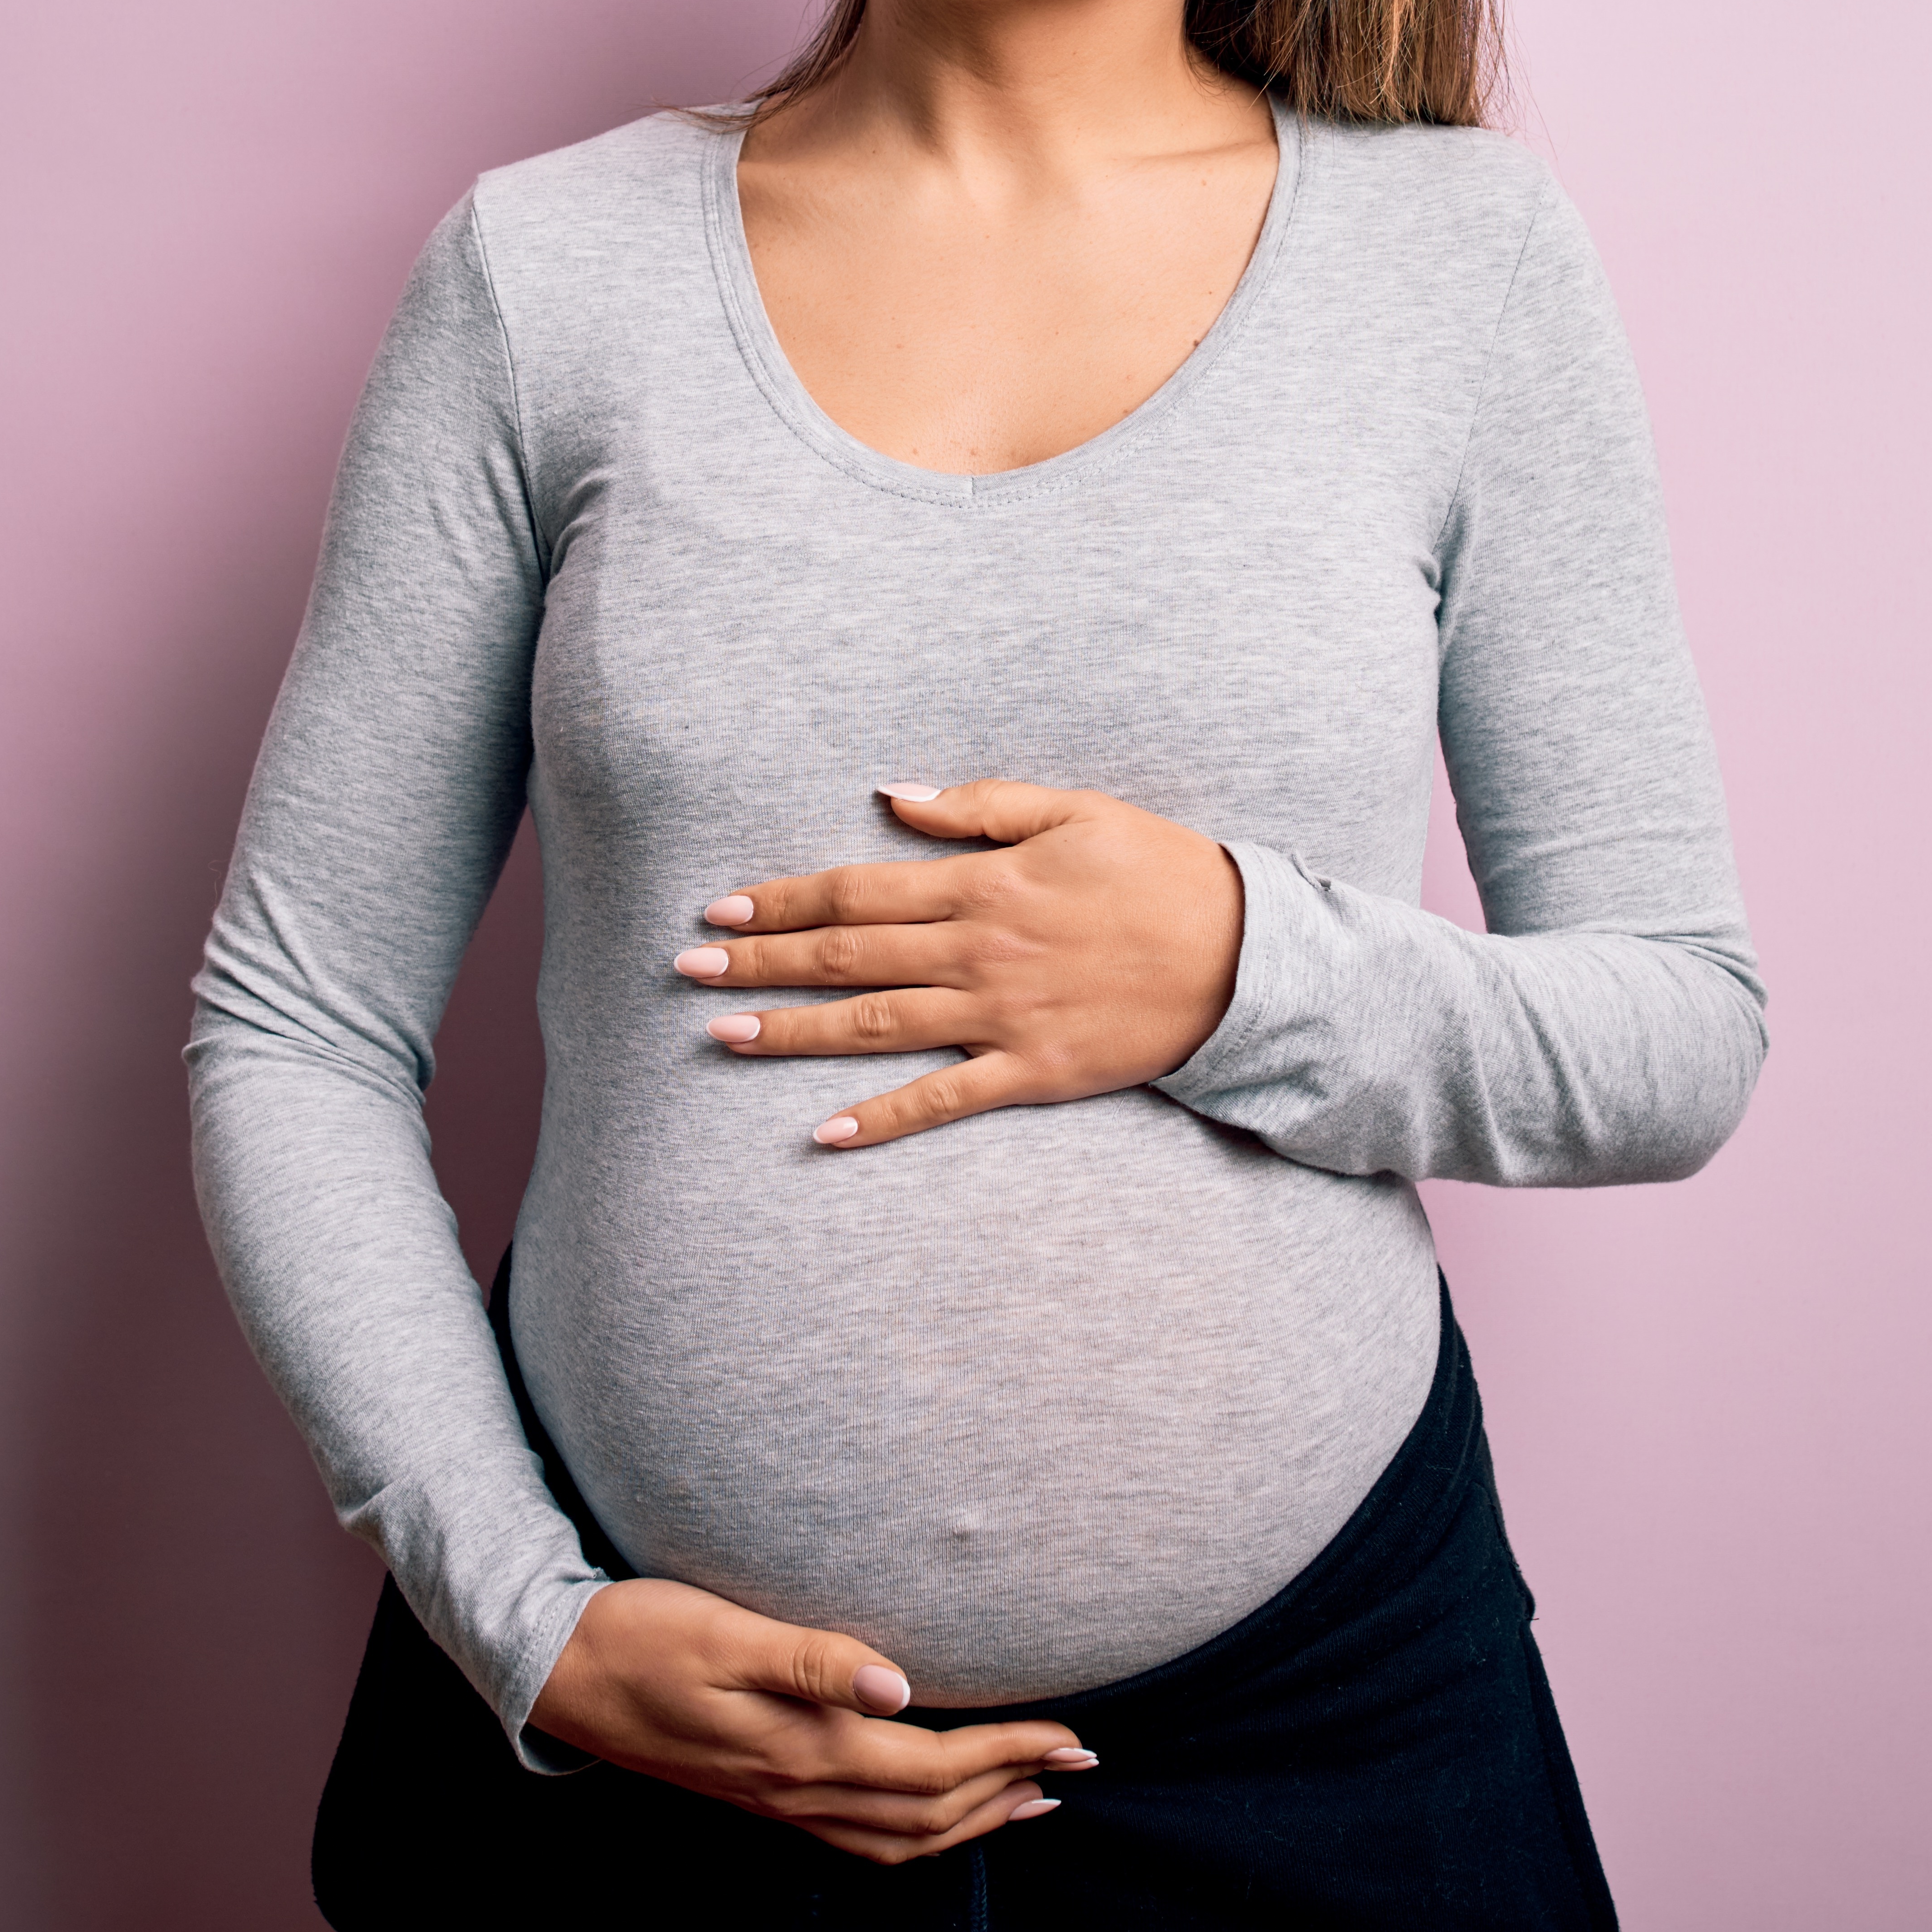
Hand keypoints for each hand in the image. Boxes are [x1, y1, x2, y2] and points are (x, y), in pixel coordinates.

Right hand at [531, 1577, 1091, 1861]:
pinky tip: (935, 1814)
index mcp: (801, 1749)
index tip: (1072, 1735)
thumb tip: (901, 1687)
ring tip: (1033, 1798)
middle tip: (1081, 1762)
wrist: (562, 1669)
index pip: (934, 1765)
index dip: (1011, 1752)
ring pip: (901, 1836)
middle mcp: (797, 1788)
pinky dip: (918, 1833)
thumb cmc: (642, 1633)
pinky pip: (861, 1838)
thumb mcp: (722, 1632)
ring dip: (975, 1821)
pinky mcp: (761, 1794)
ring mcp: (778, 1800)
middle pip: (931, 1812)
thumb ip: (811, 1659)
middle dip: (1013, 1789)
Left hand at [680, 779, 1242, 1150]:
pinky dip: (881, 1118)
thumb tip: (893, 797)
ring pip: (875, 1024)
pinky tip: (822, 1134)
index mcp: (985, 884)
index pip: (858, 889)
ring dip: (792, 1032)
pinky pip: (944, 1100)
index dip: (782, 898)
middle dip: (761, 963)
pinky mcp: (1033, 1071)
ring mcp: (1003, 1015)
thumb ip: (981, 806)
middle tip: (688, 972)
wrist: (1243, 956)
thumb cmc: (1160, 872)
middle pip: (847, 955)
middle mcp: (979, 950)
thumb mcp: (1076, 810)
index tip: (720, 909)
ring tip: (720, 1036)